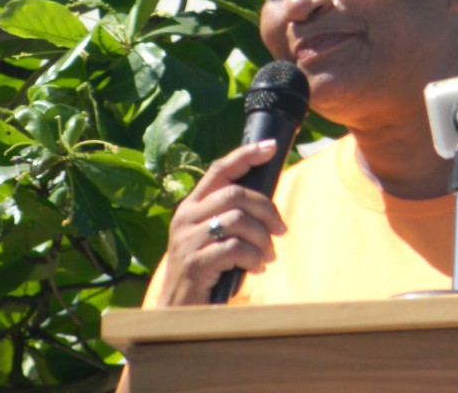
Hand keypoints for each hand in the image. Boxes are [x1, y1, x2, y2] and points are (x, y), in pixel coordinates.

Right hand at [155, 139, 286, 305]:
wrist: (177, 311)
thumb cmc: (204, 270)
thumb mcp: (212, 237)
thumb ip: (230, 217)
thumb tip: (267, 205)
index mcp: (191, 206)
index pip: (219, 169)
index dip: (246, 155)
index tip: (271, 146)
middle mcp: (186, 217)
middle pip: (235, 193)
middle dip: (266, 210)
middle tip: (281, 230)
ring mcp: (188, 239)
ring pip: (239, 220)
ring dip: (263, 238)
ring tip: (268, 256)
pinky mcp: (195, 262)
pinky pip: (235, 248)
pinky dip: (253, 257)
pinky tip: (256, 268)